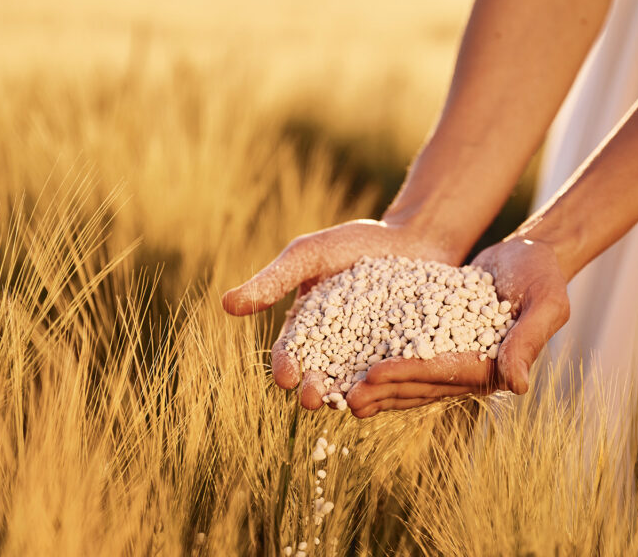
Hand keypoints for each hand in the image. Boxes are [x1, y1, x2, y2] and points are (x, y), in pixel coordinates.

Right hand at [221, 219, 461, 408]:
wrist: (412, 236)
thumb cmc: (354, 242)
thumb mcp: (309, 255)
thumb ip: (273, 281)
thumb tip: (225, 304)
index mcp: (306, 328)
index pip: (289, 354)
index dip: (285, 366)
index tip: (286, 377)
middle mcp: (335, 348)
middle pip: (319, 375)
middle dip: (313, 389)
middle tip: (312, 398)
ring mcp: (368, 355)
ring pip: (353, 382)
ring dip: (346, 395)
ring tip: (346, 401)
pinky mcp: (401, 356)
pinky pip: (391, 374)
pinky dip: (385, 384)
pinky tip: (385, 387)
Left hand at [344, 238, 569, 417]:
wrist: (533, 254)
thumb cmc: (544, 274)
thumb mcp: (545, 302)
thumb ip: (529, 341)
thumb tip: (519, 386)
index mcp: (494, 365)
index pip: (444, 373)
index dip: (408, 375)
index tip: (374, 376)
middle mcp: (471, 368)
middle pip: (420, 383)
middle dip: (383, 391)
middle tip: (344, 399)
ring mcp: (453, 356)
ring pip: (409, 376)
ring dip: (377, 386)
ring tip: (339, 393)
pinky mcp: (440, 339)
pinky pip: (407, 352)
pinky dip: (381, 359)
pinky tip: (350, 362)